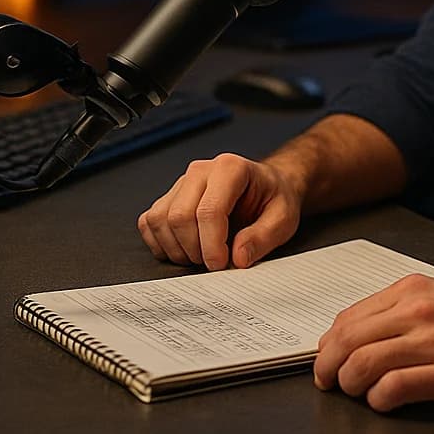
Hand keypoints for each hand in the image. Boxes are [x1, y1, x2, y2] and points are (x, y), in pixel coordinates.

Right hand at [137, 153, 302, 270]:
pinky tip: (184, 250)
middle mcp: (201, 170)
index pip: (209, 210)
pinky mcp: (169, 197)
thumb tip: (237, 258)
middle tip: (215, 264)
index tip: (222, 265)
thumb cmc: (274, 199)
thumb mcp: (283, 219)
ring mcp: (181, 183)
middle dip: (195, 250)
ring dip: (177, 249)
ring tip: (202, 257)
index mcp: (230, 168)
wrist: (266, 187)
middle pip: (179, 216)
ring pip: (160, 220)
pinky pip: (149, 222)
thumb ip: (263, 237)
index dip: (212, 245)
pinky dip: (161, 244)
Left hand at [314, 276, 433, 411]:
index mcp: (413, 291)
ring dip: (350, 385)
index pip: (350, 316)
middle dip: (328, 366)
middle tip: (328, 383)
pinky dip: (379, 400)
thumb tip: (360, 332)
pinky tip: (384, 402)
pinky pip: (393, 389)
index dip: (329, 343)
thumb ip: (404, 310)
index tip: (325, 359)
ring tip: (356, 393)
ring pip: (363, 364)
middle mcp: (419, 313)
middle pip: (348, 340)